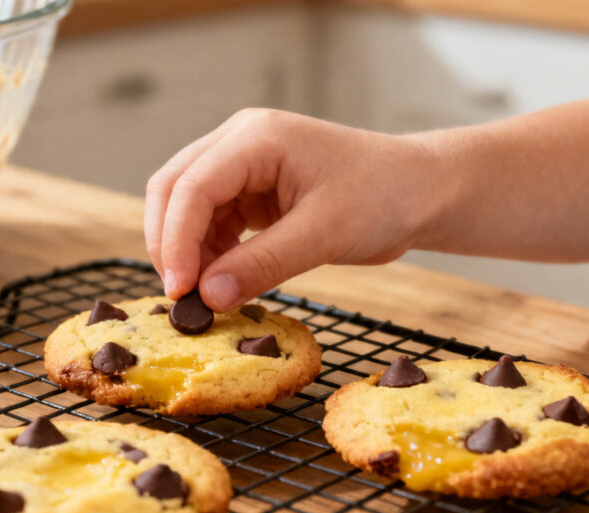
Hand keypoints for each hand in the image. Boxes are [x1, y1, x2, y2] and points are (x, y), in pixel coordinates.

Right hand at [145, 108, 435, 310]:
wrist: (418, 191)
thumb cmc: (383, 197)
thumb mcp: (323, 234)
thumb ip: (262, 265)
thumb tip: (208, 298)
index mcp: (256, 137)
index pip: (192, 186)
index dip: (176, 240)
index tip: (179, 290)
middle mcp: (239, 143)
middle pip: (173, 189)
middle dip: (170, 243)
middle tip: (179, 297)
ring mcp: (241, 165)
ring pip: (185, 208)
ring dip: (187, 252)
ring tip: (203, 296)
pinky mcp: (249, 190)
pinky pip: (210, 222)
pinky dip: (207, 253)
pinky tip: (219, 283)